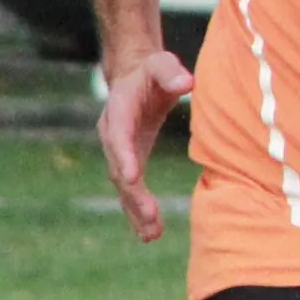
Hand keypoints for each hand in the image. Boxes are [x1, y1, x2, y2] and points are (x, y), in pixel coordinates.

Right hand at [96, 41, 193, 241]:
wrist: (134, 77)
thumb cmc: (152, 71)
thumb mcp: (161, 65)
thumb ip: (171, 72)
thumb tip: (186, 84)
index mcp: (119, 111)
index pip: (118, 136)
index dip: (124, 156)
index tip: (131, 177)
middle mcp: (112, 135)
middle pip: (118, 169)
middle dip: (133, 194)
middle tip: (150, 216)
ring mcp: (118, 152)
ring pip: (122, 187)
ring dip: (135, 211)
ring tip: (152, 235)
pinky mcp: (128, 163)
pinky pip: (130, 191)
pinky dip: (137, 212)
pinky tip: (150, 233)